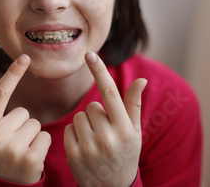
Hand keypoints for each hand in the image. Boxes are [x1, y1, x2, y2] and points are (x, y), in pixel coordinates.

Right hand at [0, 55, 50, 183]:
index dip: (12, 74)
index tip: (24, 57)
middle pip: (24, 112)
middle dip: (21, 125)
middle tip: (12, 144)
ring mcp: (13, 149)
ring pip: (36, 124)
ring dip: (32, 136)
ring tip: (20, 151)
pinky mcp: (30, 160)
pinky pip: (45, 137)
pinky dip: (41, 146)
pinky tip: (30, 158)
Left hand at [64, 52, 147, 186]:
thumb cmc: (125, 154)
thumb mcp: (134, 131)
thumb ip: (133, 104)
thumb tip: (141, 79)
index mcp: (124, 128)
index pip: (110, 93)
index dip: (99, 72)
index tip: (89, 55)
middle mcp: (107, 137)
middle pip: (91, 106)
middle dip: (97, 115)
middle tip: (105, 132)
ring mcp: (89, 147)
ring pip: (78, 117)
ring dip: (85, 124)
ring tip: (95, 141)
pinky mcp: (73, 154)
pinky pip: (68, 129)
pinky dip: (74, 135)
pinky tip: (84, 147)